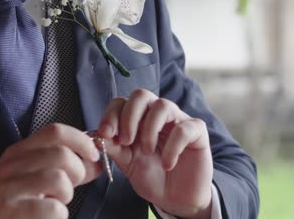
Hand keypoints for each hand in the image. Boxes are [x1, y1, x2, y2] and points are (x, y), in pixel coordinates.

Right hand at [0, 124, 100, 218]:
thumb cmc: (7, 204)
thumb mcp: (29, 178)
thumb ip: (62, 169)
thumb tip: (95, 162)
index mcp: (17, 152)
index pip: (55, 131)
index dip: (81, 141)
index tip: (93, 155)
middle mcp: (11, 165)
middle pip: (62, 155)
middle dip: (77, 173)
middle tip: (68, 188)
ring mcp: (8, 188)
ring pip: (59, 180)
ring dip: (65, 196)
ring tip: (53, 204)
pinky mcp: (11, 211)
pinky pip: (54, 209)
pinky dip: (58, 216)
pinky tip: (44, 218)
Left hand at [98, 89, 212, 218]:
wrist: (176, 198)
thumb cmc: (152, 177)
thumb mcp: (128, 164)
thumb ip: (114, 148)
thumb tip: (97, 135)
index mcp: (137, 118)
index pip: (121, 102)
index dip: (111, 114)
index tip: (105, 134)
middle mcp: (157, 114)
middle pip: (141, 95)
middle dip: (129, 116)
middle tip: (125, 141)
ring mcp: (178, 119)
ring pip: (162, 105)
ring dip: (149, 129)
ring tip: (146, 152)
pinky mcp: (197, 131)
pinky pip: (183, 128)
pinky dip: (172, 147)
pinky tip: (167, 164)